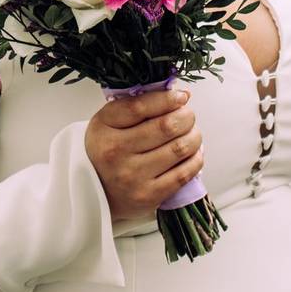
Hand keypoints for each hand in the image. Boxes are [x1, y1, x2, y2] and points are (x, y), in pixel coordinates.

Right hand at [85, 89, 202, 222]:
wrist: (95, 190)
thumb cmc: (107, 149)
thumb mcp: (109, 121)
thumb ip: (138, 105)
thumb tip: (181, 96)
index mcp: (104, 128)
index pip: (140, 107)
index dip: (167, 99)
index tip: (180, 96)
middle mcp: (116, 152)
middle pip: (166, 126)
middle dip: (186, 116)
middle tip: (187, 116)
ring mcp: (133, 176)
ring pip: (179, 148)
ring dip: (194, 136)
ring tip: (191, 133)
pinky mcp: (149, 196)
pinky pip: (183, 173)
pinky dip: (195, 158)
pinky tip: (192, 152)